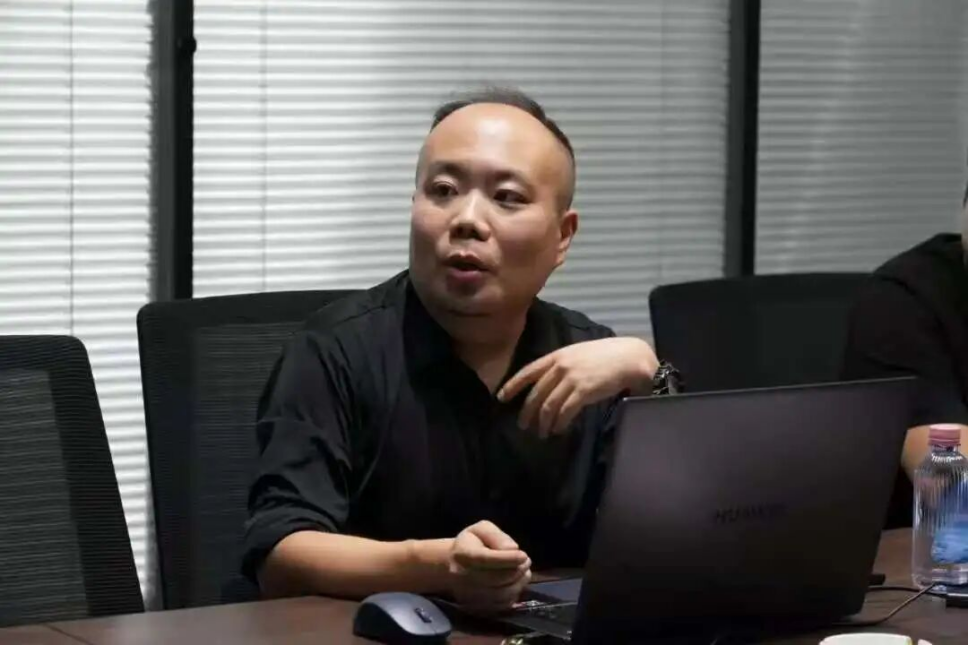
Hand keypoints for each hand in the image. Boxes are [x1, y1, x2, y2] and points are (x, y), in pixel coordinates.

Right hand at [447, 521, 531, 614]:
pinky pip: (504, 604)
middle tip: (525, 560)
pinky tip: (515, 582)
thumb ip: (496, 535)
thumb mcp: (481, 529)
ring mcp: (470, 596)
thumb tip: (513, 548)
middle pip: (498, 578)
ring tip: (522, 570)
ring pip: (504, 593)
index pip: (486, 559)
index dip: (508, 558)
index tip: (523, 555)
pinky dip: (514, 593)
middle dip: (518, 569)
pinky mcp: (478, 609)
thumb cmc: (471, 544)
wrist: (451, 567)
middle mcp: (464, 578)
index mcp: (463, 555)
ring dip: (519, 581)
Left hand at [497, 337, 658, 436]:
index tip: (501, 397)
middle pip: (536, 393)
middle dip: (527, 412)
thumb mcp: (579, 354)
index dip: (513, 385)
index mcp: (557, 356)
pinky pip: (565, 411)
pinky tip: (559, 430)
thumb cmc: (607, 356)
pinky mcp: (583, 391)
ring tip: (543, 433)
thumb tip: (552, 384)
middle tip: (523, 426)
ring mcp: (571, 379)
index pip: (528, 371)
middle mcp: (560, 366)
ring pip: (548, 405)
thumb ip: (563, 365)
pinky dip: (559, 423)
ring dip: (543, 422)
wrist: (630, 358)